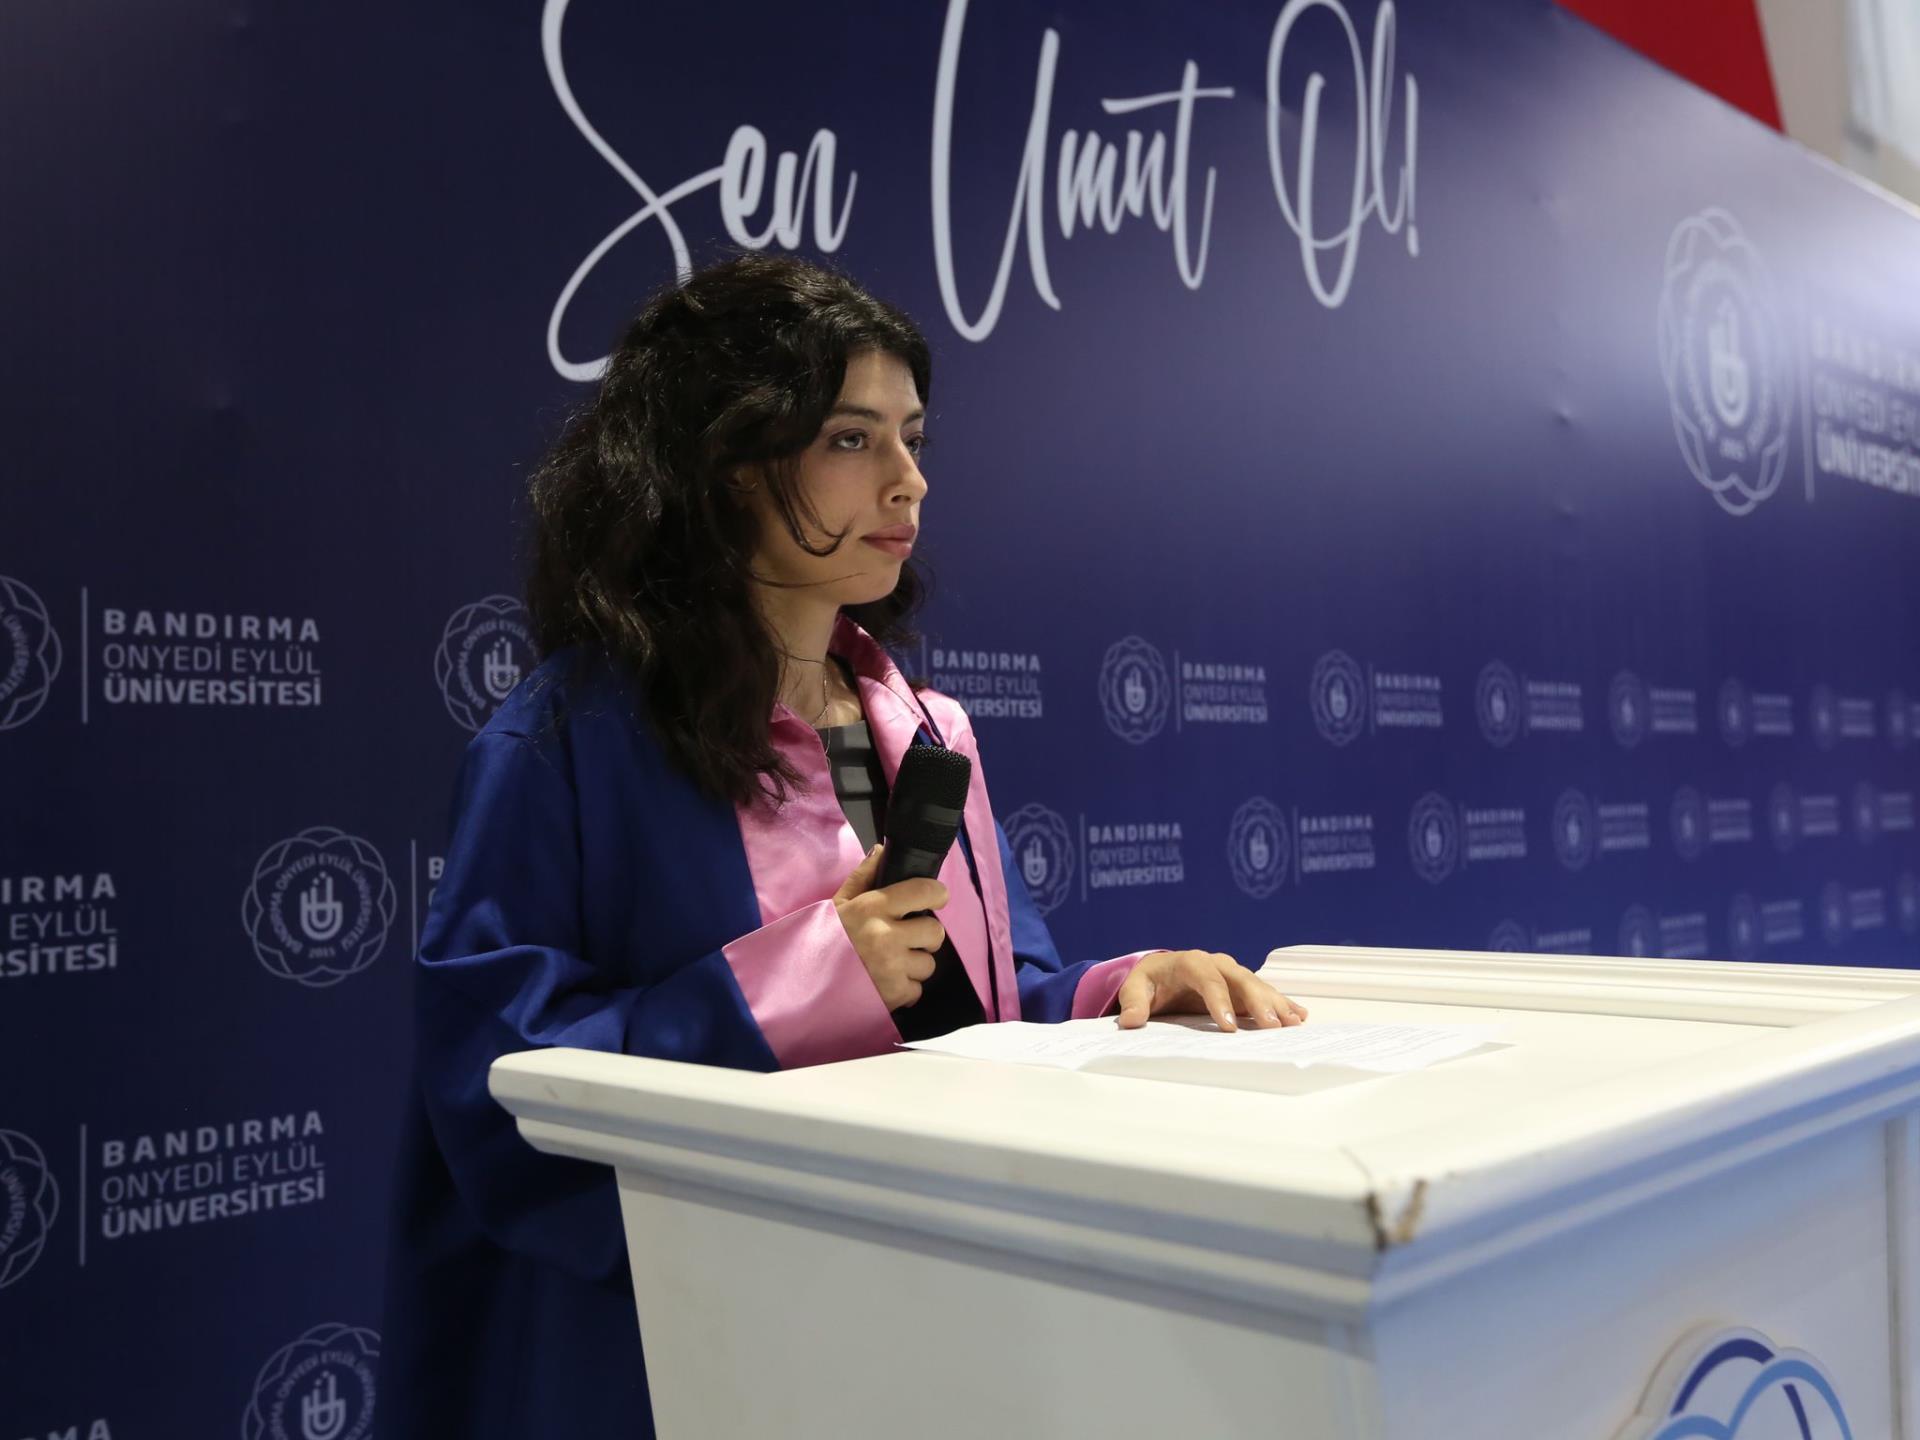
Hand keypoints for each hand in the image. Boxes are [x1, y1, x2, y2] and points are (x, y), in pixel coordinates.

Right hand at [832, 845, 950, 1009]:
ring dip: (914, 965)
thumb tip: (882, 850)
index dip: (937, 894)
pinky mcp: (893, 995)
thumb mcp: (837, 904)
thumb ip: (863, 877)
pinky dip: (905, 988)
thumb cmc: (821, 941)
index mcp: (872, 908)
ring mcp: (892, 968)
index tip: (936, 898)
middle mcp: (886, 936)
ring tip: (891, 964)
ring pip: (928, 964)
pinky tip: (885, 982)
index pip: (924, 892)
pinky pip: (917, 989)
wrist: (799, 983)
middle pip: (935, 932)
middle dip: (925, 935)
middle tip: (908, 937)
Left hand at [1114, 950, 1306, 1030]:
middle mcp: (1217, 964)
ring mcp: (1232, 975)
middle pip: (1240, 979)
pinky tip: (1299, 1015)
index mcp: (1190, 962)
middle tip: (1273, 1025)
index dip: (1219, 1001)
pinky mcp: (1241, 988)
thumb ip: (1133, 1003)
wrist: (1161, 974)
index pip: (1207, 978)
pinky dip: (1281, 1003)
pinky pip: (1264, 994)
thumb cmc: (1149, 982)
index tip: (1229, 1027)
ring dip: (1276, 1003)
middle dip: (1258, 1001)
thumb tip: (1131, 1021)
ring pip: (1257, 986)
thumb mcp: (1135, 989)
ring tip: (1293, 1022)